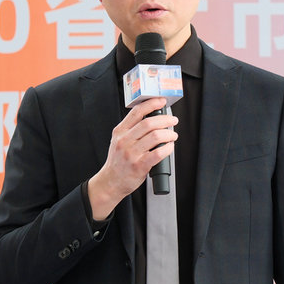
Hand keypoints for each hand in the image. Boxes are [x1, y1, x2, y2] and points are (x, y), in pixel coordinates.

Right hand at [87, 97, 176, 219]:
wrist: (111, 182)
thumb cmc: (118, 161)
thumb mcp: (118, 141)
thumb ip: (131, 129)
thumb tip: (152, 118)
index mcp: (120, 132)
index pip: (136, 112)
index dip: (151, 104)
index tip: (161, 101)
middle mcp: (124, 141)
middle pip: (149, 123)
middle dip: (165, 120)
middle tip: (173, 120)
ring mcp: (131, 153)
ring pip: (155, 137)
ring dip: (169, 134)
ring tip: (173, 136)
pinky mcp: (139, 166)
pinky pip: (158, 153)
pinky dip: (168, 148)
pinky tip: (170, 147)